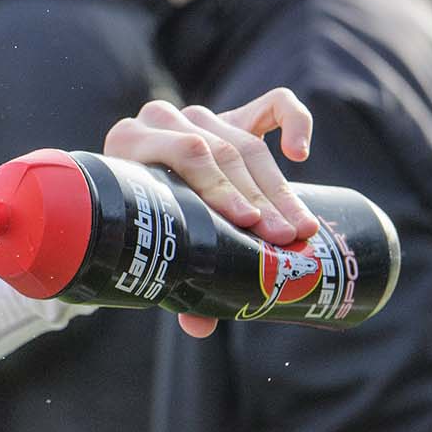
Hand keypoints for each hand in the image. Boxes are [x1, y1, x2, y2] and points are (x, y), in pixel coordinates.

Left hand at [102, 87, 318, 336]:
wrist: (147, 186)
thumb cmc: (145, 223)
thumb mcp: (152, 242)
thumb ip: (175, 278)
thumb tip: (199, 328)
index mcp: (131, 142)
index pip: (188, 154)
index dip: (220, 189)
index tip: (248, 224)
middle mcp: (162, 119)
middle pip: (222, 152)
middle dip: (257, 199)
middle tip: (283, 237)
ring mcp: (200, 112)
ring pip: (247, 142)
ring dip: (277, 189)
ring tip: (297, 227)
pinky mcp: (236, 112)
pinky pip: (275, 103)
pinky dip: (295, 122)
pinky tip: (301, 155)